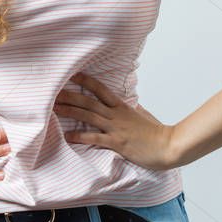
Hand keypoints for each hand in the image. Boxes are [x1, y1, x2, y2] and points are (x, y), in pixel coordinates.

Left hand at [54, 71, 179, 170]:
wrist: (168, 146)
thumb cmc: (155, 132)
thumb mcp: (141, 115)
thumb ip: (129, 108)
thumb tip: (124, 102)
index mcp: (121, 106)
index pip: (100, 89)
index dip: (85, 81)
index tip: (71, 75)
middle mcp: (116, 115)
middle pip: (89, 101)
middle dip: (70, 96)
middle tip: (53, 92)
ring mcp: (116, 128)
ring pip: (89, 116)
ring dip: (70, 112)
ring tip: (54, 109)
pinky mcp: (117, 142)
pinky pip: (95, 138)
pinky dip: (80, 136)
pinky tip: (68, 136)